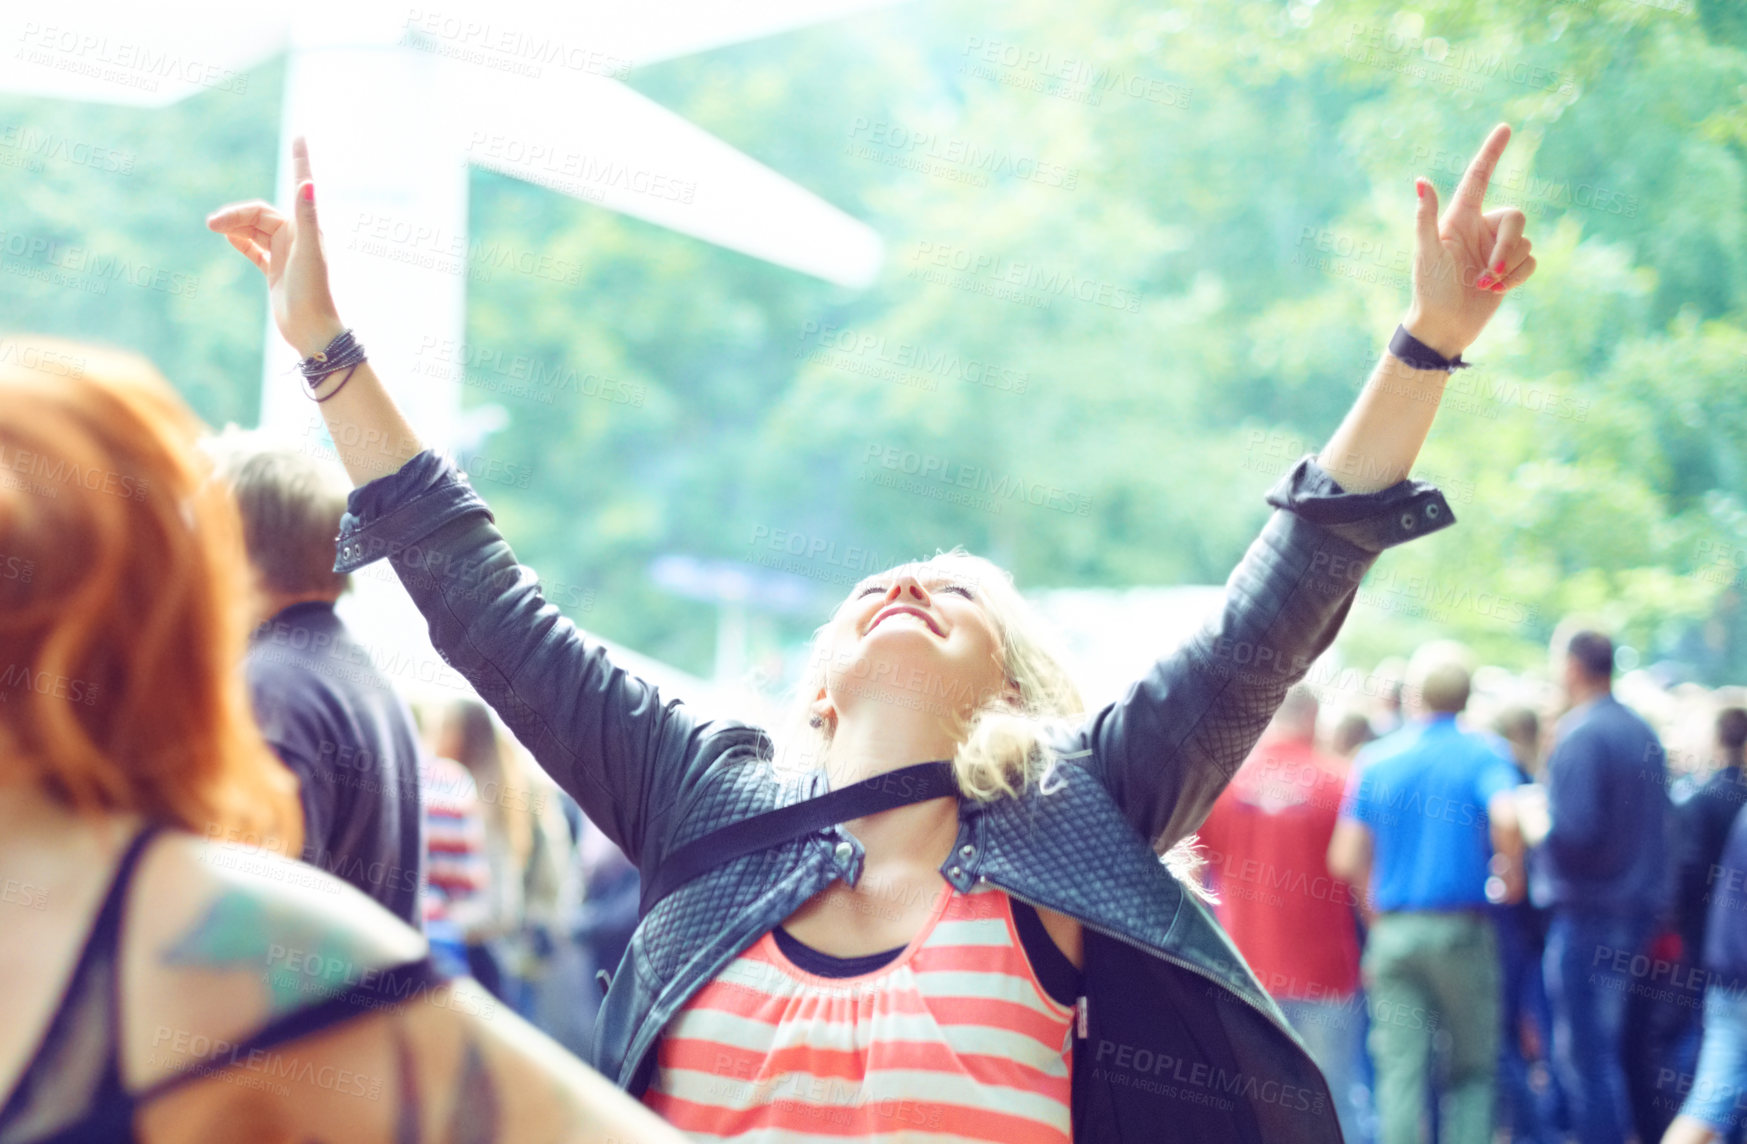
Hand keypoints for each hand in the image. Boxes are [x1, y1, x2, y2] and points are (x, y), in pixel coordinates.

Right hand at [207, 136, 343, 358]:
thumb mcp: (309, 251)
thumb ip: (307, 216)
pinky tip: (226, 237)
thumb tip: (307, 183)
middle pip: (261, 214)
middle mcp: (298, 237)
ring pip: (254, 230)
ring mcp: (286, 254)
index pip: (301, 184)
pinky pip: (254, 249)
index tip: (299, 136)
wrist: (312, 330)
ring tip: (213, 228)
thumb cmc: (314, 291)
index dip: (299, 160)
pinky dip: (240, 241)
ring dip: (234, 226)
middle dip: (236, 215)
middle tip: (211, 224)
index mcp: (308, 228)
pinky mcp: (275, 272)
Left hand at [1403, 123, 1536, 358]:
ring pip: (1525, 243)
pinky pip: (1531, 261)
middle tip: (1485, 275)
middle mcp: (1480, 228)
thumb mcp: (1427, 252)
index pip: (1479, 177)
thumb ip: (1426, 217)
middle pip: (1516, 217)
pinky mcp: (1510, 269)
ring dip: (1508, 268)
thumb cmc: (1430, 289)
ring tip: (1483, 286)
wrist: (1444, 326)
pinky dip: (1517, 278)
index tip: (1505, 127)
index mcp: (1460, 217)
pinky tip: (1495, 291)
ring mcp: (1496, 248)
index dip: (1492, 152)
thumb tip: (1420, 181)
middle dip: (1506, 247)